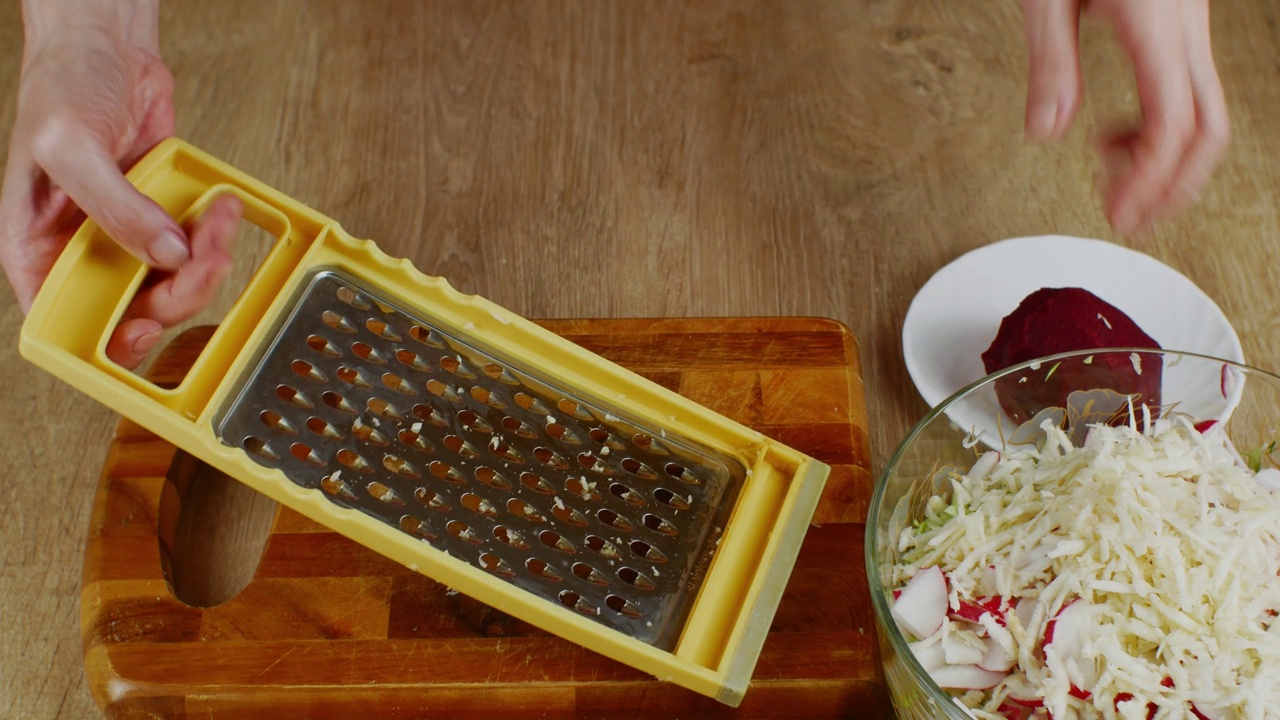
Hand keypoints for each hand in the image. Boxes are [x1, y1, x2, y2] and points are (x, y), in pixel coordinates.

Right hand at [0, 0, 240, 367]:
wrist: (106, 48)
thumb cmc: (62, 86)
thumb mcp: (69, 145)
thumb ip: (114, 206)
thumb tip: (164, 255)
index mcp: (37, 248)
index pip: (63, 321)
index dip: (104, 341)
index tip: (142, 328)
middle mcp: (83, 251)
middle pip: (134, 311)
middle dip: (178, 292)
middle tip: (203, 259)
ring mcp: (127, 237)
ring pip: (174, 284)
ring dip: (207, 262)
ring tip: (217, 220)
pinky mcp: (163, 218)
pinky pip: (195, 249)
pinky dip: (215, 236)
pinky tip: (220, 207)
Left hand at [1022, 0, 1229, 232]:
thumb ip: (1049, 63)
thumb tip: (1046, 132)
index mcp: (1155, 21)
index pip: (1172, 122)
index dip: (1149, 180)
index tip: (1119, 216)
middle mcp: (1187, 24)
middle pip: (1208, 126)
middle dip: (1173, 186)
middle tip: (1127, 219)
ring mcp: (1191, 23)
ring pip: (1207, 110)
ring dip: (1168, 160)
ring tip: (1113, 180)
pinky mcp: (1183, 21)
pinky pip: (1190, 87)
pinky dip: (1161, 126)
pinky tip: (1114, 135)